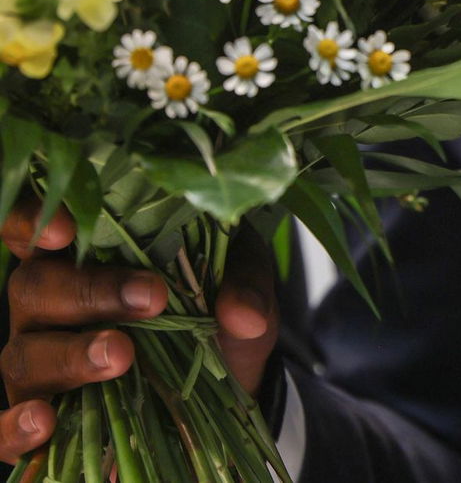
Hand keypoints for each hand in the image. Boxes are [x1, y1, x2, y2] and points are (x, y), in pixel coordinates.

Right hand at [1, 201, 278, 463]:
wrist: (224, 376)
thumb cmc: (215, 308)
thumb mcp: (240, 282)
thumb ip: (243, 285)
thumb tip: (244, 317)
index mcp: (84, 253)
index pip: (35, 227)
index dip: (33, 222)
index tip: (64, 229)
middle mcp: (48, 303)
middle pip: (33, 289)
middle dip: (89, 292)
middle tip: (150, 299)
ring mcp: (40, 359)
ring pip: (25, 354)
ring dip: (73, 354)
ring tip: (121, 356)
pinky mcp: (46, 414)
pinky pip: (5, 430)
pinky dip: (17, 429)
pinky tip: (44, 423)